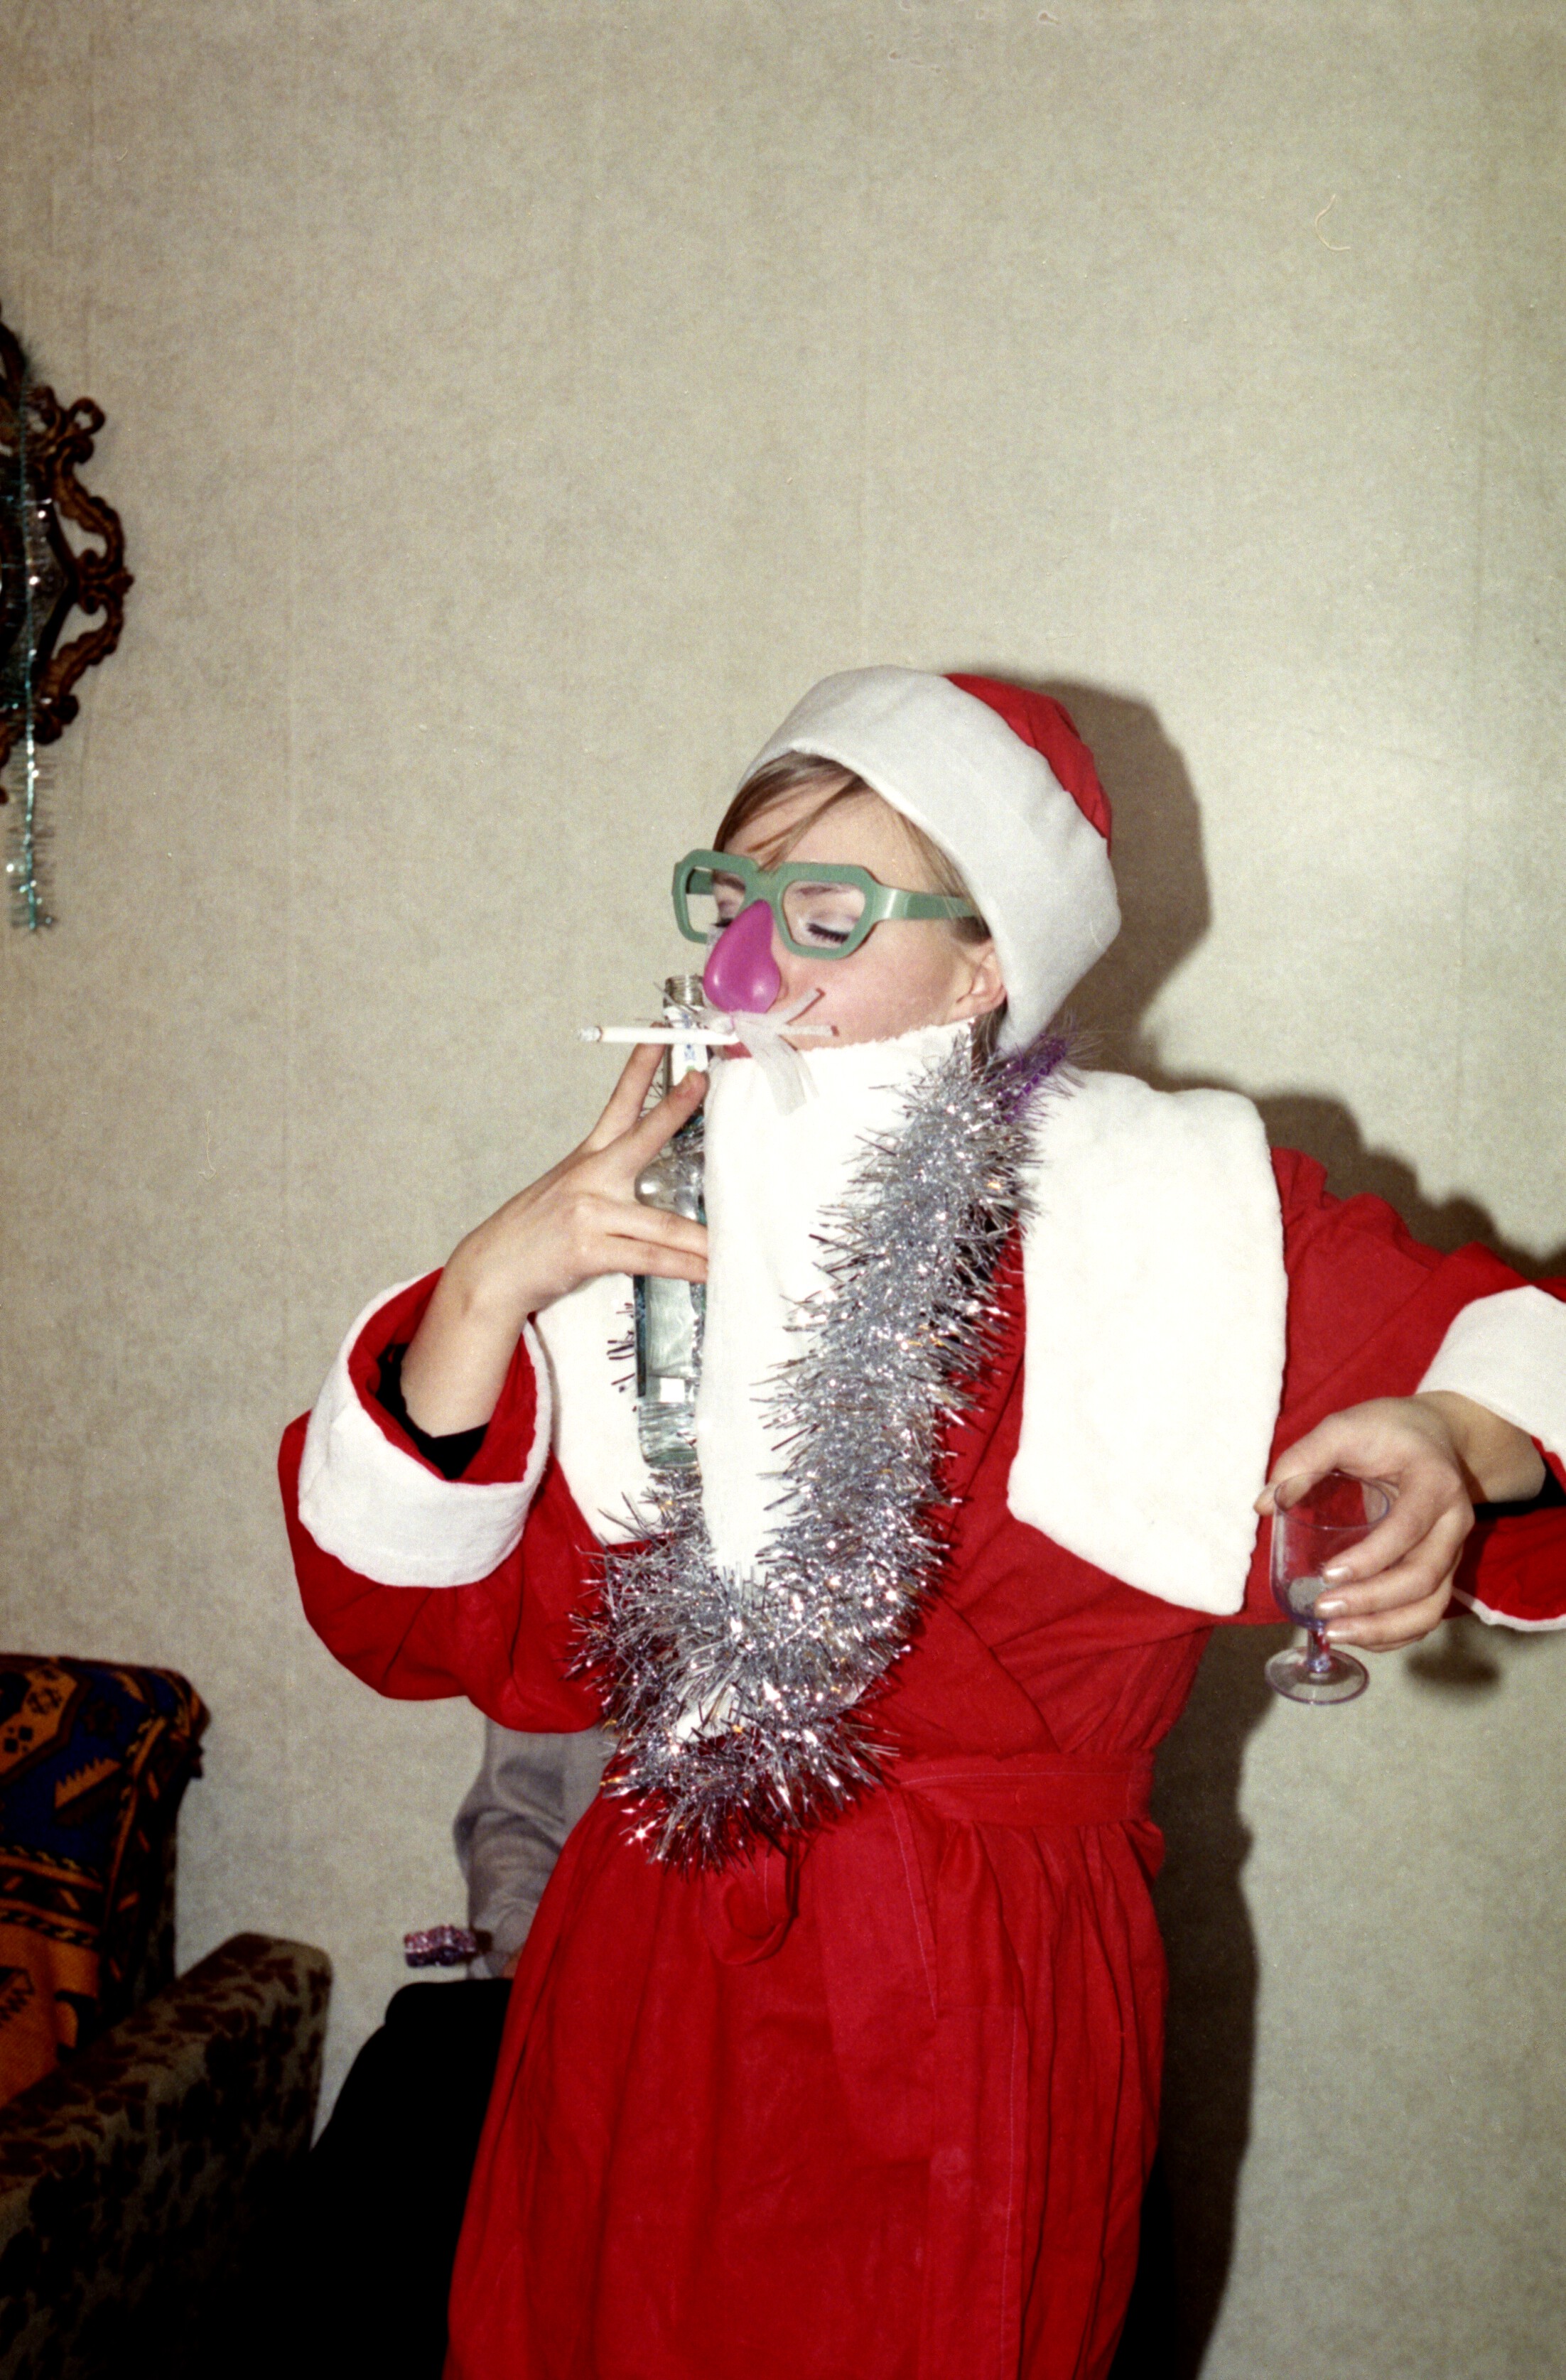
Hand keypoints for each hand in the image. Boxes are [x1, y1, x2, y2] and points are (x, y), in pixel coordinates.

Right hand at [399, 1043, 707, 1433]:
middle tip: (702, 1080)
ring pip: (661, 1224)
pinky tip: (705, 1273)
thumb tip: (652, 1187)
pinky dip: (683, 1269)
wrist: (494, 1270)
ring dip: (702, 1241)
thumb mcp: (569, 1193)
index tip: (660, 1034)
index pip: (619, 1102)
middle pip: (642, 1136)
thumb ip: (609, 1184)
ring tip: (732, 1245)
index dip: (641, 1066)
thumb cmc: (537, 1233)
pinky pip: (649, 1259)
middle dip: (675, 1107)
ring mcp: (589, 1212)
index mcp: (588, 1158)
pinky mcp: (588, 1250)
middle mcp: (590, 1177)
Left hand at [1254, 1397, 1475, 1652]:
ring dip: (1385, 1629)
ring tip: (1335, 1633)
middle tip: (1323, 1610)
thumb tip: (1264, 1504)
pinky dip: (1395, 1632)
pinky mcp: (1442, 1568)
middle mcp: (1454, 1523)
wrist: (1436, 1435)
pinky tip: (1356, 1635)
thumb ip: (1305, 1457)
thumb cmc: (1387, 1431)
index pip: (1408, 1530)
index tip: (1327, 1574)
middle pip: (1424, 1578)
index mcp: (1434, 1484)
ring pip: (1431, 1606)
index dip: (1370, 1558)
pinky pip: (1427, 1612)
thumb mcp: (1345, 1428)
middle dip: (1373, 1602)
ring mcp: (1452, 1550)